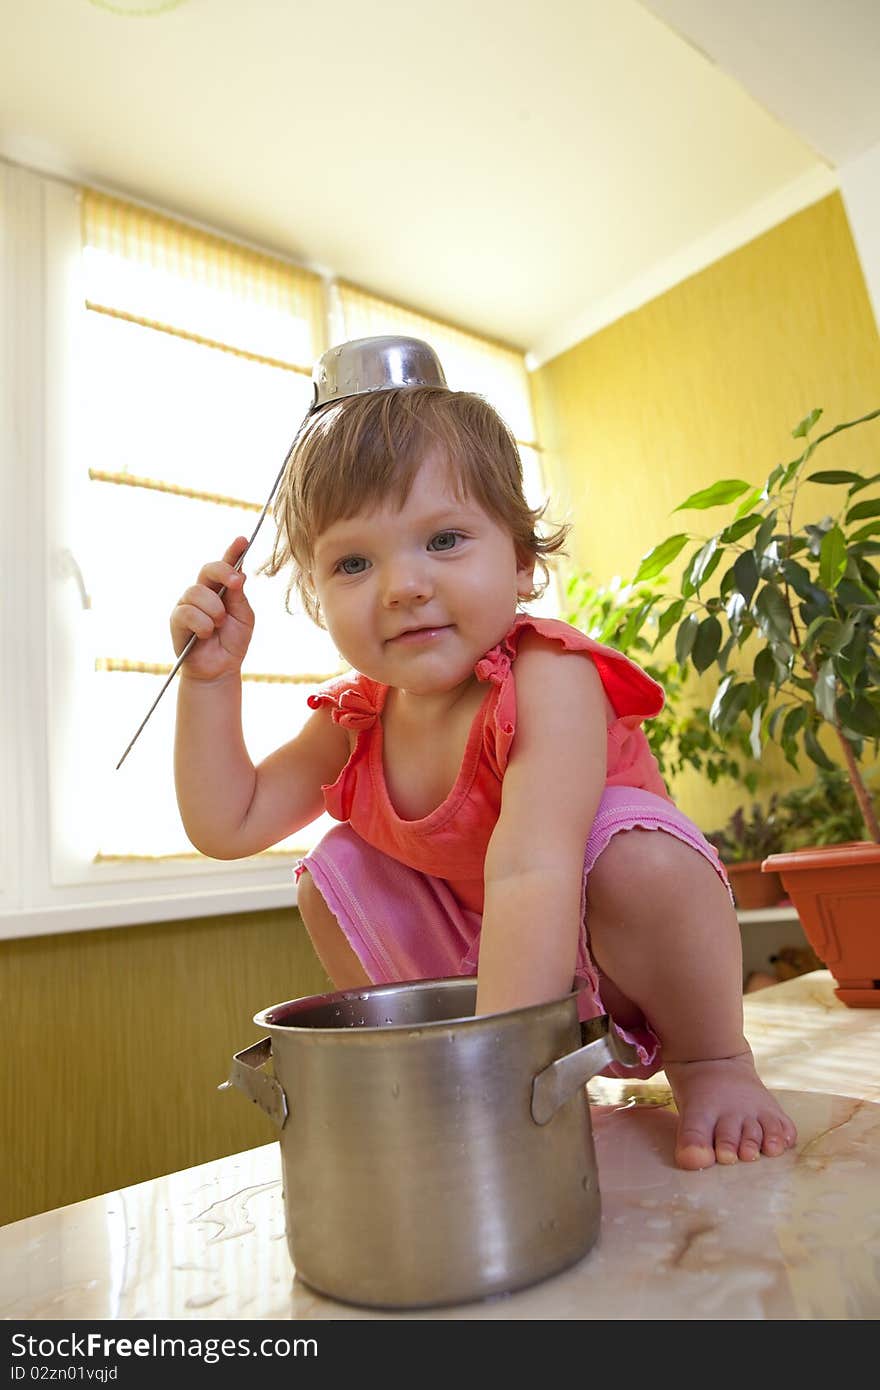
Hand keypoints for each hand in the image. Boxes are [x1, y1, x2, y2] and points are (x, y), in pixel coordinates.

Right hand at [170, 537, 254, 681]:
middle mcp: (204, 592)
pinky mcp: (177, 619)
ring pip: (197, 592)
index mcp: (223, 589)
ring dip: (214, 610)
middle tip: (236, 584)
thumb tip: (239, 575)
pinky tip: (206, 633)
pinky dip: (201, 624)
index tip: (243, 540)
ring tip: (219, 625)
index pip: (227, 565)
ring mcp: (188, 604)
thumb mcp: (244, 618)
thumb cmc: (232, 642)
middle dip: (223, 572)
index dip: (233, 551)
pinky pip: (186, 612)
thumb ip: (240, 597)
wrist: (220, 669)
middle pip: (208, 569)